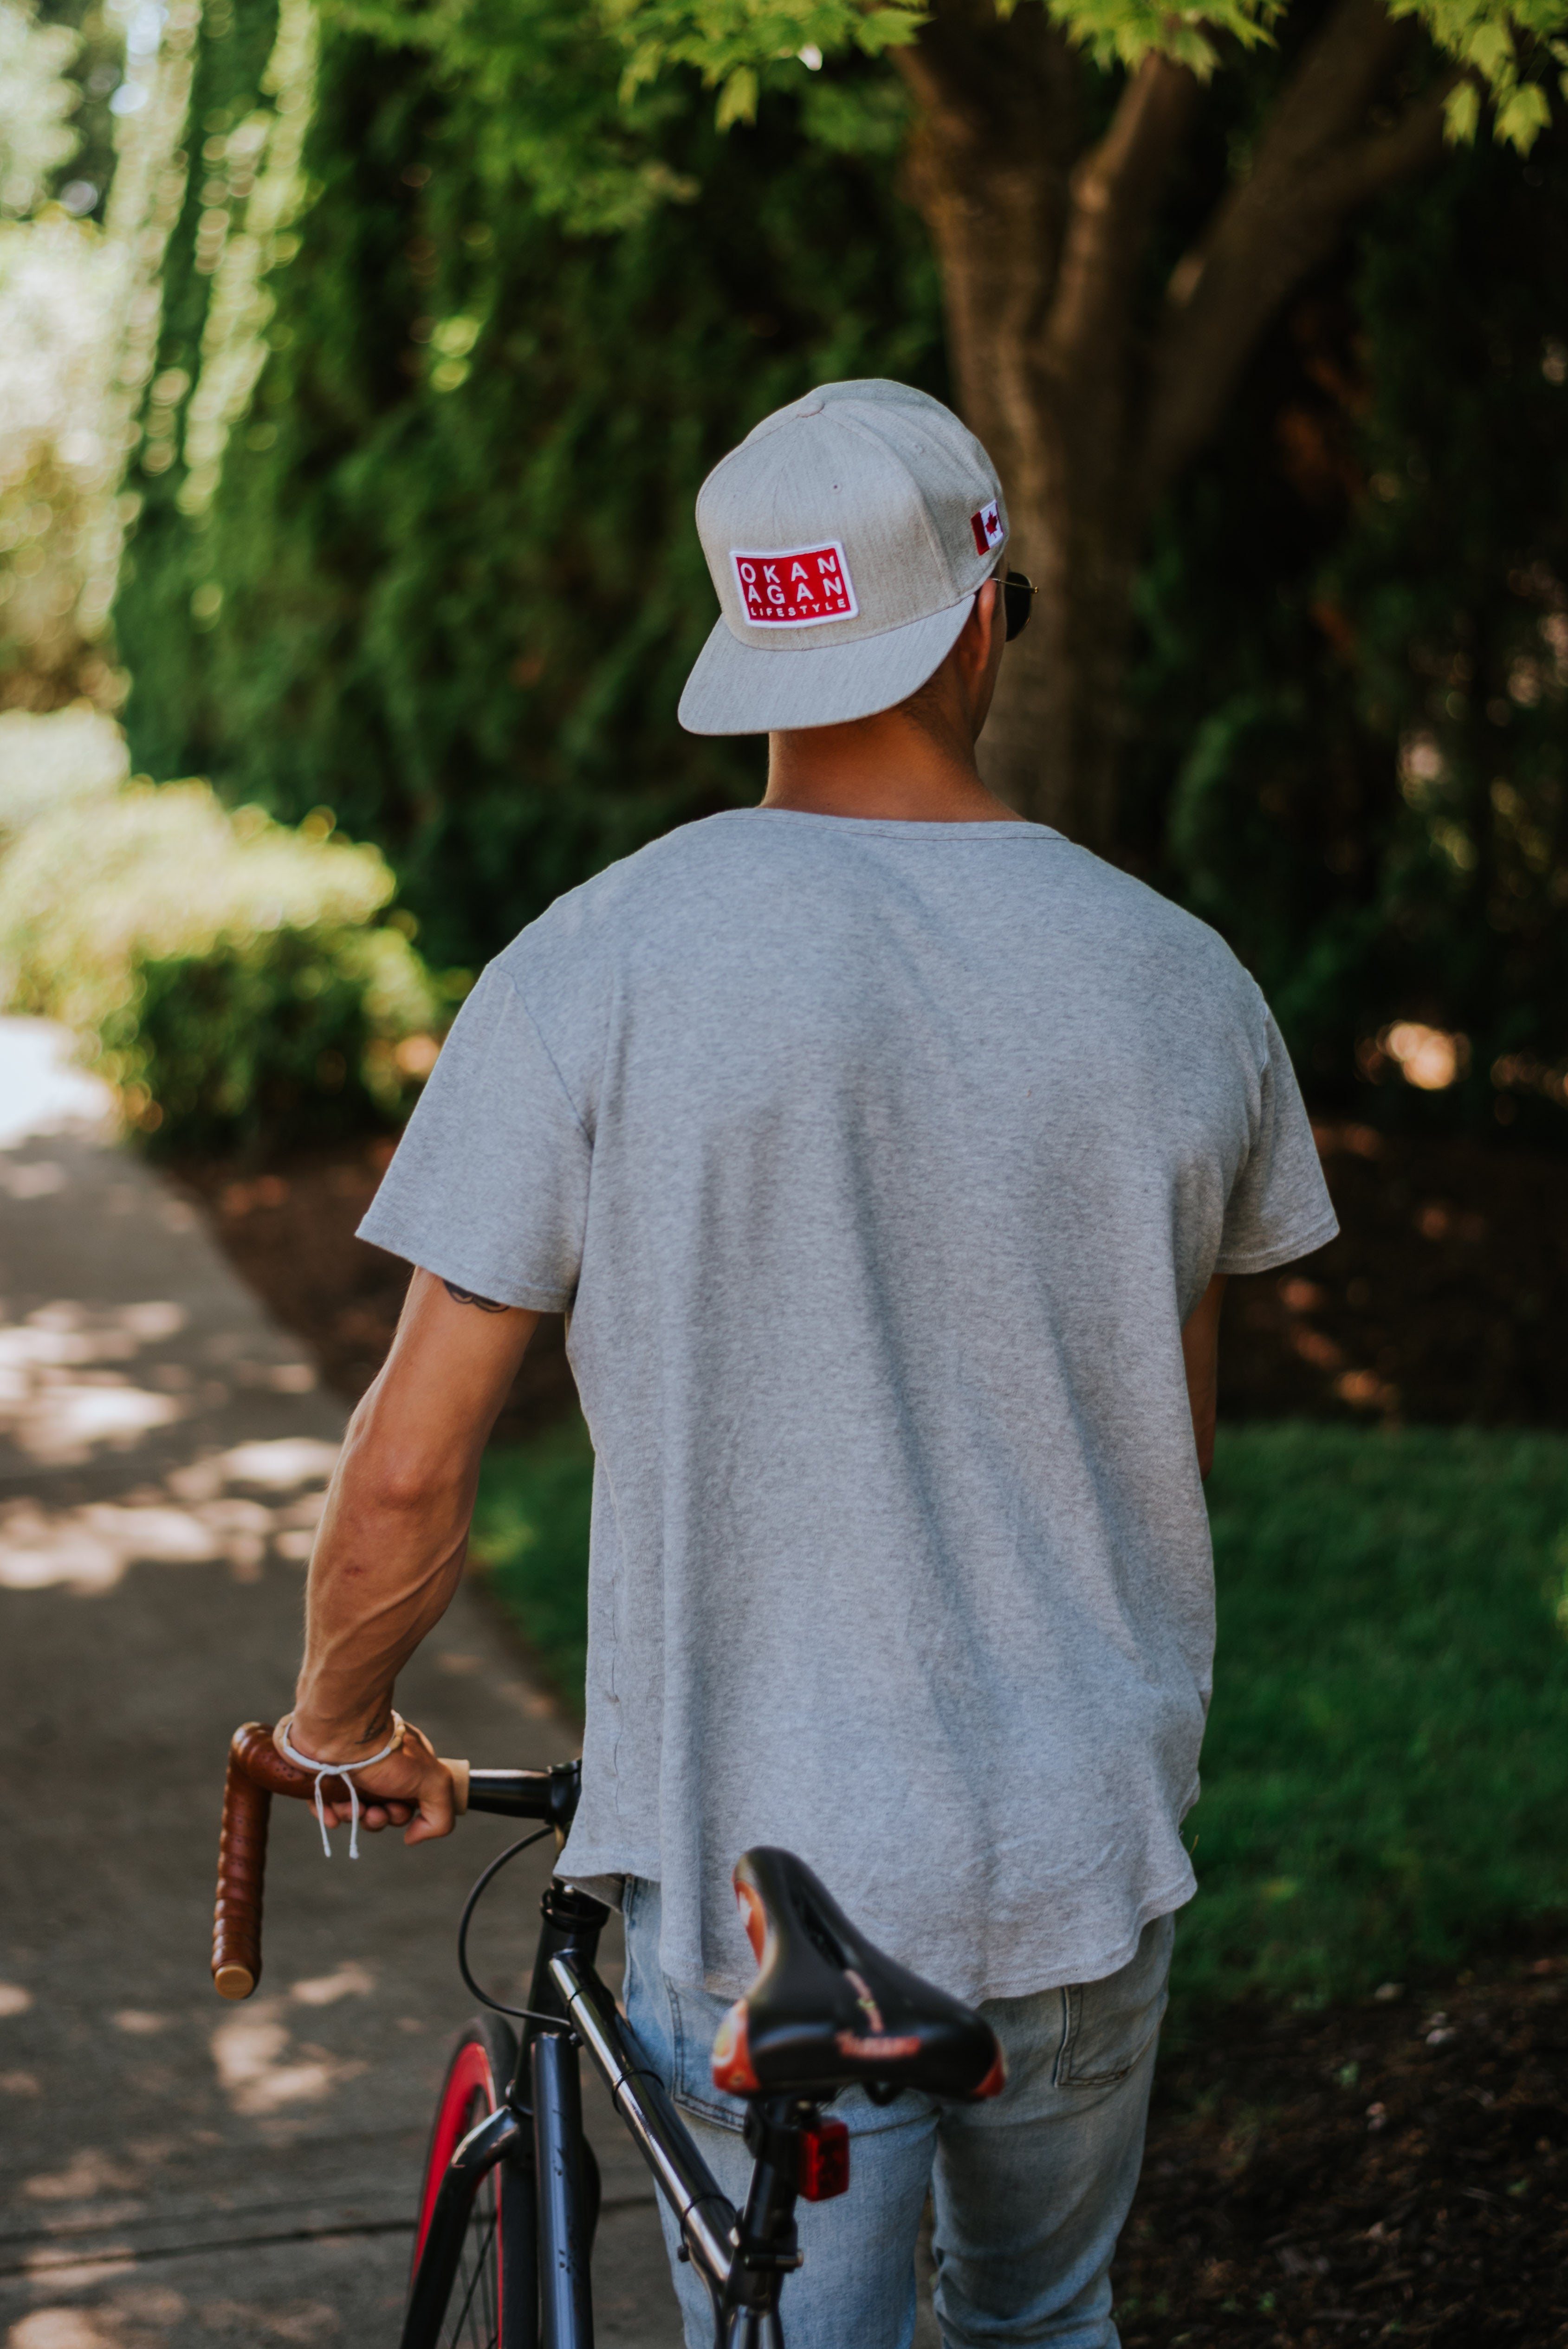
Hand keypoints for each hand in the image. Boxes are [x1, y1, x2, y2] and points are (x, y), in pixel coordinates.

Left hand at [274, 1715, 456, 1845]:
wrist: (339, 1733)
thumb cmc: (386, 1755)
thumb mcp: (433, 1781)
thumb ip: (440, 1815)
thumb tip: (413, 1838)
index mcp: (406, 1766)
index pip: (407, 1802)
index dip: (400, 1815)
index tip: (394, 1810)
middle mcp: (379, 1768)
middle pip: (379, 1810)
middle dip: (376, 1819)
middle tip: (372, 1811)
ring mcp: (350, 1771)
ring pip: (352, 1810)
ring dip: (352, 1817)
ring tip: (348, 1808)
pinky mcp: (323, 1775)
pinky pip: (325, 1804)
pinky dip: (329, 1815)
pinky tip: (331, 1814)